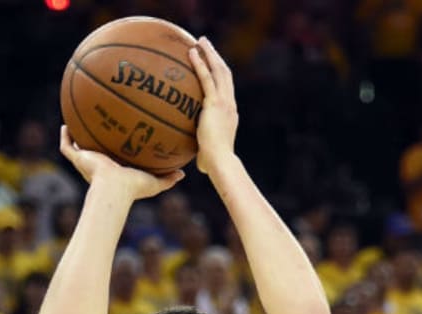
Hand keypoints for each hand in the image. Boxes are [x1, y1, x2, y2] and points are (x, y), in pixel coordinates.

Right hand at [59, 125, 183, 199]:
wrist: (114, 189)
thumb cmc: (133, 189)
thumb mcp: (154, 182)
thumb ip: (168, 178)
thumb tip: (183, 174)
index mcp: (115, 170)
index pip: (114, 157)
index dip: (115, 148)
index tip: (118, 137)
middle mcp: (99, 165)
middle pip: (95, 150)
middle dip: (95, 139)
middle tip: (98, 124)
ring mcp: (87, 162)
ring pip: (78, 147)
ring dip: (78, 135)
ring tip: (77, 119)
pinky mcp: (78, 160)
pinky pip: (67, 147)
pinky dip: (65, 136)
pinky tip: (65, 123)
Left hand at [189, 39, 238, 173]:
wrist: (220, 162)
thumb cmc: (213, 164)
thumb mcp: (207, 153)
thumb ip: (202, 151)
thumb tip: (196, 162)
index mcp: (230, 114)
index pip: (227, 89)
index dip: (221, 74)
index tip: (213, 64)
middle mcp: (230, 105)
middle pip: (225, 74)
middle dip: (216, 57)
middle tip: (206, 45)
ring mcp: (224, 102)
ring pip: (218, 71)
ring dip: (210, 54)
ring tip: (201, 41)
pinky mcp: (215, 103)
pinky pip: (206, 78)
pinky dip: (200, 63)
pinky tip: (191, 53)